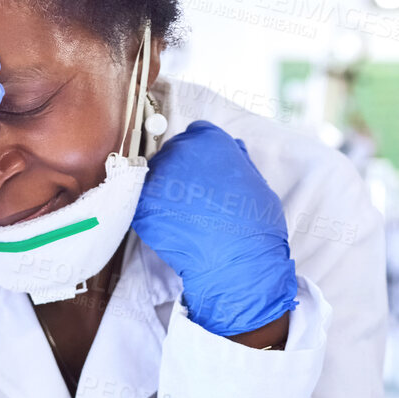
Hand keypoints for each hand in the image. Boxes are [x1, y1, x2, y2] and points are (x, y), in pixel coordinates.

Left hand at [132, 120, 297, 338]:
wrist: (237, 263)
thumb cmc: (255, 226)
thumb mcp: (257, 182)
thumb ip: (238, 161)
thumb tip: (232, 149)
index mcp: (210, 141)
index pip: (197, 134)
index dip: (201, 154)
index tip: (203, 171)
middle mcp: (180, 151)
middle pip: (173, 152)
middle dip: (182, 170)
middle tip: (194, 198)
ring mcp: (158, 178)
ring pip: (155, 176)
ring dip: (165, 191)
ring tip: (184, 214)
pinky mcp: (141, 205)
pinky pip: (143, 202)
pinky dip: (153, 212)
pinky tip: (171, 226)